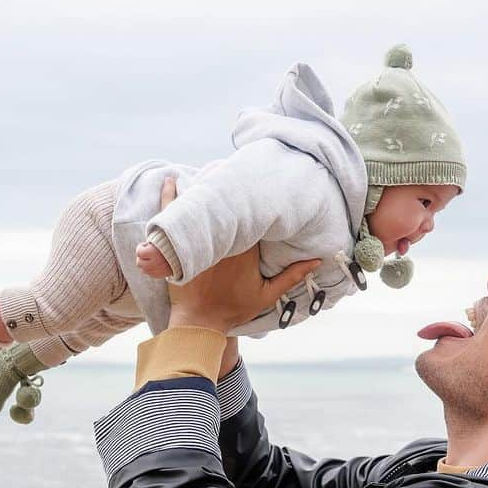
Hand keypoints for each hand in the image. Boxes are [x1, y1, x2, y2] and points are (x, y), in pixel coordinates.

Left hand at [135, 242, 173, 277]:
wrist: (181, 254)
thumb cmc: (168, 244)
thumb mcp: (158, 240)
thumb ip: (148, 243)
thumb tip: (139, 249)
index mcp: (154, 252)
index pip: (139, 252)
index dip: (141, 247)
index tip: (147, 244)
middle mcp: (155, 263)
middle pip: (139, 262)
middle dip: (142, 257)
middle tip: (148, 252)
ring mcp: (157, 271)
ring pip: (143, 270)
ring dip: (145, 264)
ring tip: (151, 258)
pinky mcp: (160, 275)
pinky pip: (149, 274)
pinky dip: (150, 269)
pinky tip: (155, 263)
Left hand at [153, 176, 320, 333]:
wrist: (199, 323)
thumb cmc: (233, 309)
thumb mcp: (266, 294)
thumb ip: (291, 276)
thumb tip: (317, 260)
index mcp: (243, 248)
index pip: (249, 215)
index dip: (249, 198)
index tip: (251, 178)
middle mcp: (220, 240)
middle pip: (224, 206)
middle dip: (226, 187)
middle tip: (228, 165)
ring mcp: (198, 242)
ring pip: (199, 207)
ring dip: (201, 187)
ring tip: (205, 168)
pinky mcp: (178, 247)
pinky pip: (171, 217)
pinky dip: (170, 198)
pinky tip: (171, 181)